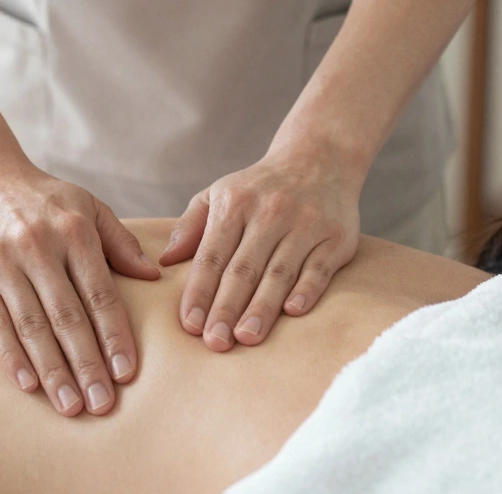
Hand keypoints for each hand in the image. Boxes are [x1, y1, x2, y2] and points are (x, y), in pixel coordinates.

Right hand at [0, 157, 159, 416]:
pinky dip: (12, 357)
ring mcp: (1, 261)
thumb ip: (119, 241)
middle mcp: (37, 246)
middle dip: (87, 365)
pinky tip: (29, 385)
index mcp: (73, 231)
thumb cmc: (39, 197)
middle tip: (103, 404)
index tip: (127, 373)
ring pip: (31, 326)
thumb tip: (153, 277)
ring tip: (71, 406)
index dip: (115, 336)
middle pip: (67, 317)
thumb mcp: (86, 205)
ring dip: (53, 371)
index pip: (100, 293)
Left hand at [159, 147, 361, 351]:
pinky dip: (307, 289)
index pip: (212, 255)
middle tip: (215, 343)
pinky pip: (320, 267)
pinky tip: (293, 312)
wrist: (319, 158)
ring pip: (279, 271)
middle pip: (243, 268)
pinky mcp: (336, 236)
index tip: (189, 325)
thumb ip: (191, 226)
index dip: (199, 291)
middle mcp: (270, 212)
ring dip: (262, 307)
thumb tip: (166, 262)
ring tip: (246, 337)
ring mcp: (305, 224)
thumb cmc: (259, 187)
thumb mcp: (219, 193)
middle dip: (227, 307)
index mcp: (235, 204)